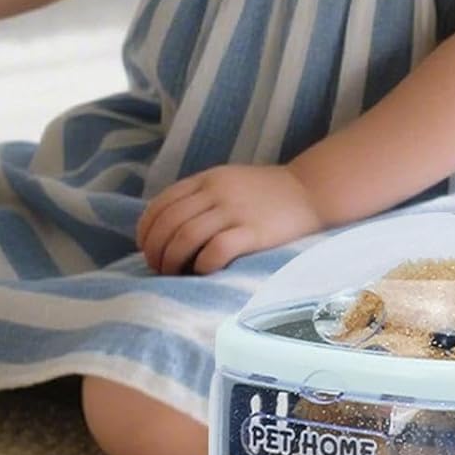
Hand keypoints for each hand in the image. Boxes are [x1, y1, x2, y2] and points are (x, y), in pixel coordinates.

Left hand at [137, 165, 322, 275]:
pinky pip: (216, 250)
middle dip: (155, 250)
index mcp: (205, 180)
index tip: (145, 247)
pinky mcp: (253, 232)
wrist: (309, 191)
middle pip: (168, 223)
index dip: (146, 229)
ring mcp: (234, 211)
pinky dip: (202, 265)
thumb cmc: (264, 194)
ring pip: (185, 237)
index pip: (161, 204)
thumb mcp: (226, 182)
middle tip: (156, 267)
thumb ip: (198, 198)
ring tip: (172, 274)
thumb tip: (165, 228)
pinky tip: (202, 272)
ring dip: (172, 261)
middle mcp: (215, 192)